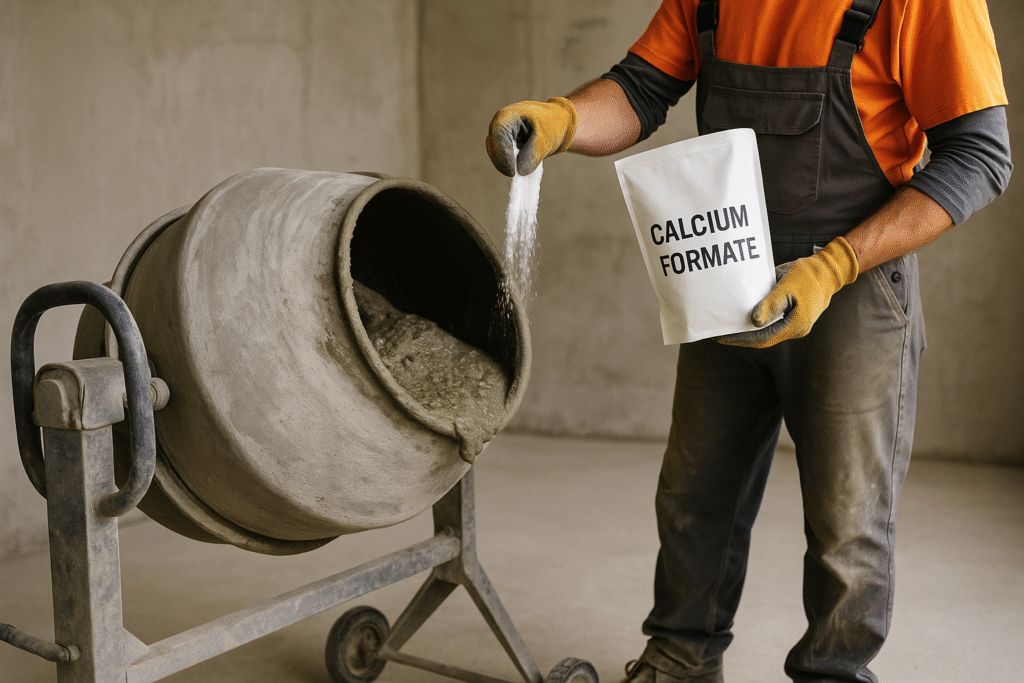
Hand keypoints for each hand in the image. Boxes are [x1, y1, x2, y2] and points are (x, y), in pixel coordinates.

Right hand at [486, 97, 576, 175]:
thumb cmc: (552, 125)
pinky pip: (500, 154)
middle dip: (502, 161)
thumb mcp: (546, 139)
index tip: (513, 171)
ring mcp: (501, 131)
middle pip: (493, 144)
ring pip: (494, 151)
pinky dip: (507, 162)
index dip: (503, 155)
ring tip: (518, 171)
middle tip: (514, 174)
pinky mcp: (504, 140)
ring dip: (504, 163)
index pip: (499, 135)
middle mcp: (501, 121)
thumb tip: (520, 170)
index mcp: (510, 115)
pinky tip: (518, 167)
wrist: (557, 122)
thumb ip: (533, 154)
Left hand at [719, 237, 858, 347]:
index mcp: (795, 325)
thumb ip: (771, 304)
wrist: (828, 269)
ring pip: (765, 332)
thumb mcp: (787, 286)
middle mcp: (794, 329)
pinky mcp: (791, 316)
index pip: (761, 339)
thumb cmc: (808, 275)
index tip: (720, 337)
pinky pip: (769, 323)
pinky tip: (741, 317)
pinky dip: (754, 322)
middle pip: (761, 339)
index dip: (739, 339)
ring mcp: (793, 324)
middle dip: (739, 337)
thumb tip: (754, 321)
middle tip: (717, 333)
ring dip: (745, 331)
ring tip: (725, 326)